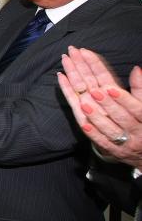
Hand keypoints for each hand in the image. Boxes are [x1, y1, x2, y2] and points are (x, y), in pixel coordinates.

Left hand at [58, 47, 141, 169]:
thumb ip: (140, 89)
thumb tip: (135, 69)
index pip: (136, 108)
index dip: (124, 99)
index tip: (110, 87)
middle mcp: (135, 131)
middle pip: (120, 116)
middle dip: (106, 104)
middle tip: (94, 92)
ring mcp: (123, 142)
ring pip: (109, 130)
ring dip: (96, 117)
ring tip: (84, 104)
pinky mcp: (112, 150)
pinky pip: (101, 142)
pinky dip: (93, 134)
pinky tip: (84, 124)